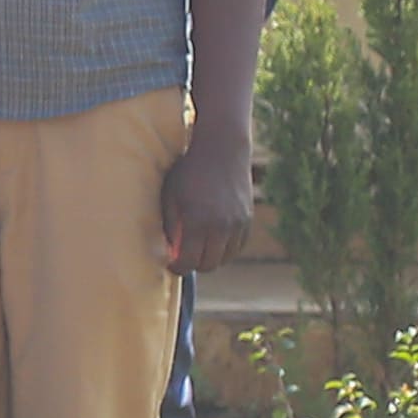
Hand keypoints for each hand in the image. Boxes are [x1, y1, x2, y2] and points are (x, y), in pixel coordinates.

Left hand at [163, 113, 258, 275]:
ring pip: (224, 258)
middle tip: (182, 258)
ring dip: (210, 258)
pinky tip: (212, 241)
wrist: (220, 150)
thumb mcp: (170, 196)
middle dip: (193, 265)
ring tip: (196, 248)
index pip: (189, 261)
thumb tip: (170, 252)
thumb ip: (170, 226)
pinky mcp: (247, 219)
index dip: (178, 268)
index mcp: (198, 221)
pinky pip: (237, 246)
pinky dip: (225, 249)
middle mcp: (221, 226)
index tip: (170, 265)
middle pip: (209, 265)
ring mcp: (238, 223)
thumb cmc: (186, 171)